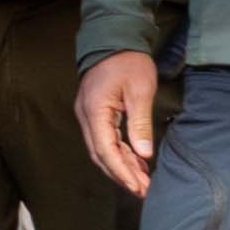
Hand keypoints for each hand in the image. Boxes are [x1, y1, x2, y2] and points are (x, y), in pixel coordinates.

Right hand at [79, 51, 160, 195]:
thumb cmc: (129, 62)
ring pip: (101, 150)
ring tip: (142, 181)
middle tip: (142, 191)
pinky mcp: (94, 114)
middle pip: (100, 155)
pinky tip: (136, 162)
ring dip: (120, 167)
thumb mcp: (140, 90)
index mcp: (94, 111)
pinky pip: (104, 140)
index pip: (105, 150)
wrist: (113, 38)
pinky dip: (119, 154)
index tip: (138, 187)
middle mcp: (86, 117)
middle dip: (121, 175)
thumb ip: (140, 123)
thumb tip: (143, 154)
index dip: (121, 171)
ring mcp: (88, 116)